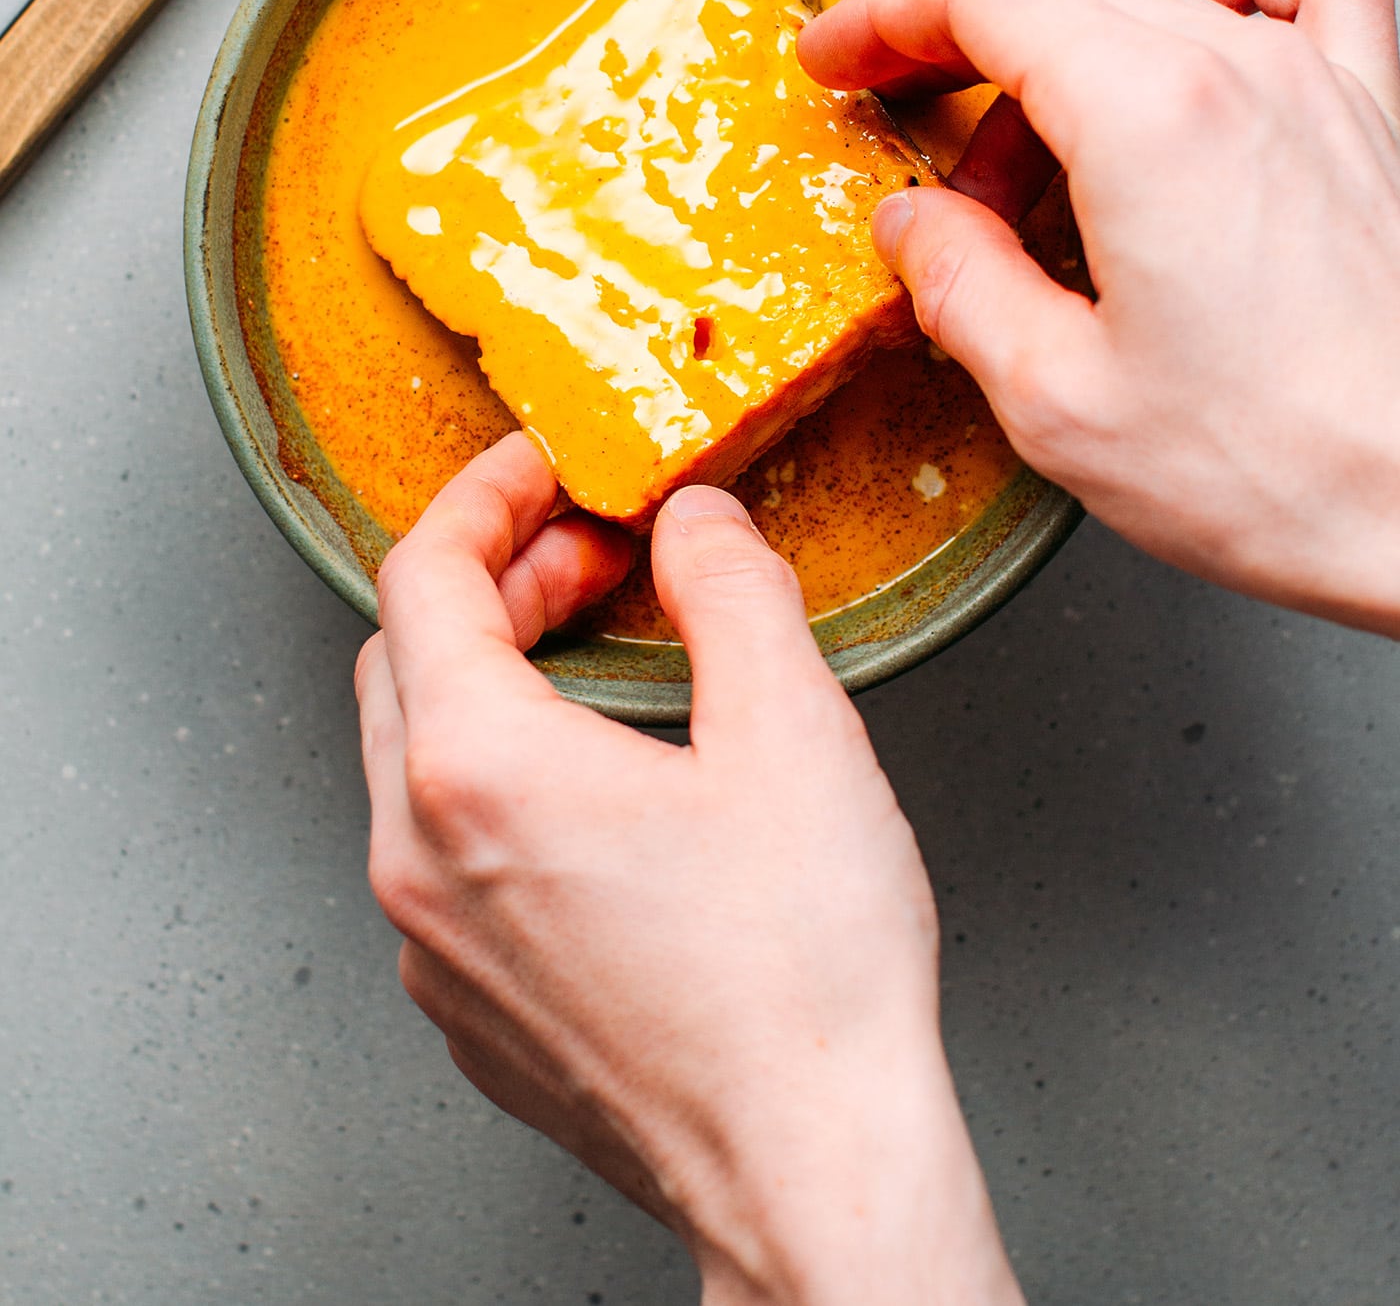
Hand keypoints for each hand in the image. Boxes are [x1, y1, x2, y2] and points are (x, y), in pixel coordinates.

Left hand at [356, 432, 1021, 1305]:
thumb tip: (697, 522)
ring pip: (412, 760)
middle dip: (493, 581)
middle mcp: (420, 857)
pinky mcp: (468, 1007)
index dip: (487, 494)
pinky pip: (440, 851)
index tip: (548, 468)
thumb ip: (731, 590)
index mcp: (478, 768)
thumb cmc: (802, 981)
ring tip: (599, 657)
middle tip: (592, 555)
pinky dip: (494, 778)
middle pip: (404, 660)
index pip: (423, 574)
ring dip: (490, 679)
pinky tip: (595, 784)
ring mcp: (433, 944)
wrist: (808, 1174)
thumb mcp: (792, 733)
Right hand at [800, 0, 1399, 633]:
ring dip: (1067, 62)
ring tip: (1043, 171)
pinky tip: (1198, 36)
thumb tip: (915, 228)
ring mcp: (1321, 84)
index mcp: (1147, 119)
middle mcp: (1241, 71)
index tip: (843, 57)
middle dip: (959, 53)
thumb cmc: (1295, 470)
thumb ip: (961, 289)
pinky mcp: (1376, 119)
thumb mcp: (1062, 403)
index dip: (888, 19)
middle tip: (911, 129)